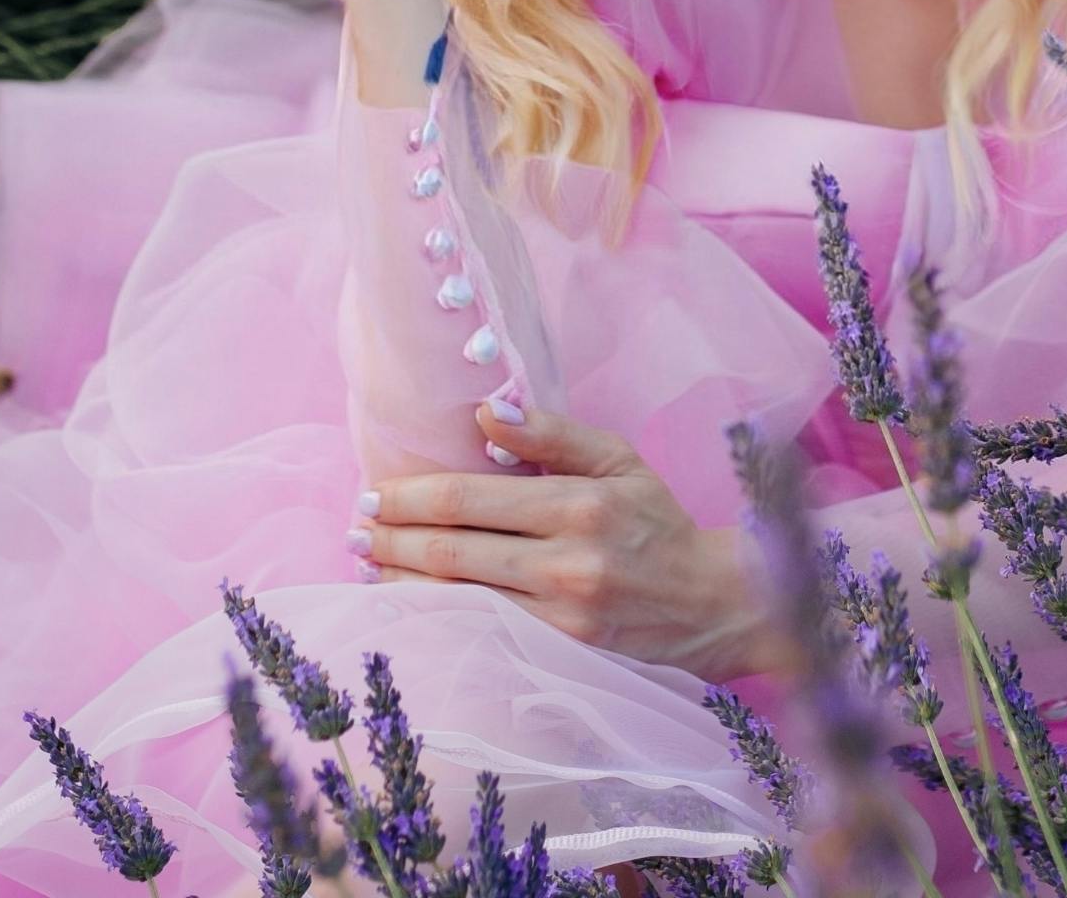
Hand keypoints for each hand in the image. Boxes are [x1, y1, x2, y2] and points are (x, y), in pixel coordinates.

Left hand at [363, 403, 781, 682]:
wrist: (713, 602)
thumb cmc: (658, 523)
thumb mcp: (619, 460)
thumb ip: (553, 434)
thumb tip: (488, 412)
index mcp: (579, 504)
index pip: (469, 497)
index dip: (411, 496)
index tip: (372, 493)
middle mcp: (568, 562)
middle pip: (453, 551)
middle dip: (391, 540)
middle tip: (354, 530)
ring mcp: (563, 617)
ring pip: (458, 600)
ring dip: (401, 584)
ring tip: (366, 566)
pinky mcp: (563, 654)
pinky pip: (483, 634)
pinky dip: (437, 619)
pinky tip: (408, 608)